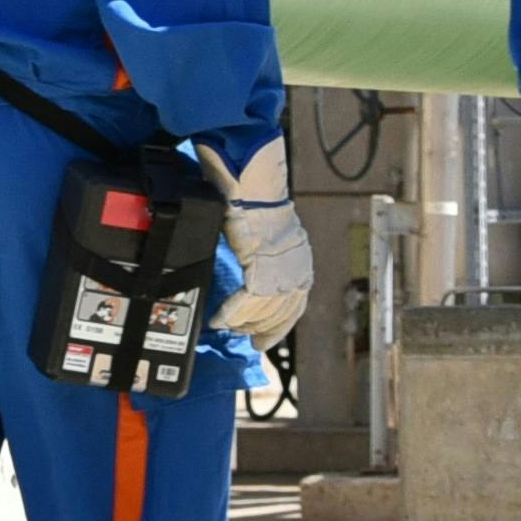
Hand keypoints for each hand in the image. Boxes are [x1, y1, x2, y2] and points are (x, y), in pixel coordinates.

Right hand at [210, 138, 308, 351]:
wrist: (250, 179)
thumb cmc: (253, 197)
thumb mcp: (261, 233)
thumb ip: (260, 256)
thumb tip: (248, 277)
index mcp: (299, 258)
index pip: (296, 304)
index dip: (279, 326)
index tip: (264, 341)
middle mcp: (297, 265)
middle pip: (282, 311)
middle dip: (263, 329)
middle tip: (245, 340)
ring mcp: (282, 265)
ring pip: (265, 309)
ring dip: (244, 322)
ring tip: (226, 326)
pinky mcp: (264, 263)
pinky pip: (249, 300)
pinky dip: (233, 312)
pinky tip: (221, 319)